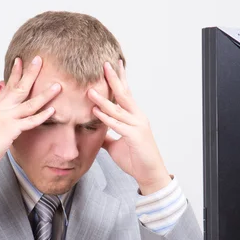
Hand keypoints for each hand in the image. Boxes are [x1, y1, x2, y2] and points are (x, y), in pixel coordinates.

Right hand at [0, 56, 60, 187]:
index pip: (7, 86)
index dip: (15, 73)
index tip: (21, 60)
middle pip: (18, 87)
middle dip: (30, 72)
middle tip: (39, 59)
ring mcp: (5, 118)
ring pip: (28, 103)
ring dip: (44, 94)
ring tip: (57, 85)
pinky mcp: (10, 129)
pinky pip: (30, 121)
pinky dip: (42, 115)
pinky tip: (52, 110)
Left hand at [88, 60, 170, 194]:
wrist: (149, 174)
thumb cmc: (135, 159)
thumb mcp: (116, 145)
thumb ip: (107, 136)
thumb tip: (96, 131)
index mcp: (134, 117)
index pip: (125, 94)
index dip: (119, 79)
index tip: (113, 65)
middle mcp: (137, 117)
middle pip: (124, 94)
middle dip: (114, 79)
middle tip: (105, 64)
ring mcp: (137, 126)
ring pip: (118, 109)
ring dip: (103, 99)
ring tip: (90, 90)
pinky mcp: (135, 136)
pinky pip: (117, 125)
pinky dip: (106, 117)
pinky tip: (95, 111)